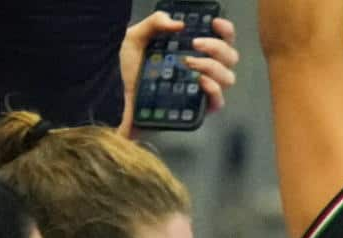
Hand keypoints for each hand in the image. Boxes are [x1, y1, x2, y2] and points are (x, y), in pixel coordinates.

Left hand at [118, 13, 239, 133]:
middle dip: (218, 47)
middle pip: (230, 58)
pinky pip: (218, 103)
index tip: (215, 23)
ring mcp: (199, 90)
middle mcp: (200, 69)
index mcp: (192, 50)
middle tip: (195, 44)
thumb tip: (177, 23)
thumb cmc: (125, 68)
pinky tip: (200, 81)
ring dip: (213, 67)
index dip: (225, 31)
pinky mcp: (195, 109)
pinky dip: (214, 90)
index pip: (222, 39)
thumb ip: (155, 23)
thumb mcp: (134, 37)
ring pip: (228, 78)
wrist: (112, 95)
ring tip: (189, 62)